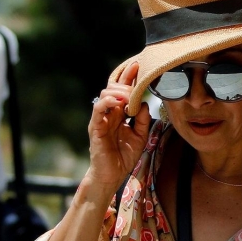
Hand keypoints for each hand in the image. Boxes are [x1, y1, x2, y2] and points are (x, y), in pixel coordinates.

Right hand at [86, 62, 151, 189]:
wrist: (112, 175)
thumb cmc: (124, 156)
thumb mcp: (141, 135)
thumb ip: (144, 119)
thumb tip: (146, 103)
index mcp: (120, 113)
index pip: (124, 90)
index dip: (130, 77)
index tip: (140, 64)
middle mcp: (110, 113)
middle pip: (114, 87)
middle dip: (126, 79)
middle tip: (138, 75)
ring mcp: (101, 119)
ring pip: (106, 94)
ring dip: (120, 91)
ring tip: (131, 95)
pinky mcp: (95, 127)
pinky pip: (98, 109)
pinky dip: (108, 102)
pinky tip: (120, 102)